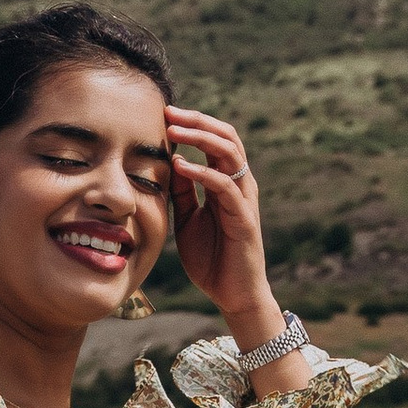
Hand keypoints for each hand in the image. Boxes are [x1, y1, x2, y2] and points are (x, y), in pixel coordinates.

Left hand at [161, 105, 278, 338]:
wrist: (232, 294)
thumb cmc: (211, 257)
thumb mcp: (188, 219)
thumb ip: (183, 192)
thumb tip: (168, 162)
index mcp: (226, 182)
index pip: (215, 140)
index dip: (193, 124)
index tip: (164, 114)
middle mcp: (239, 185)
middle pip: (226, 137)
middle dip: (197, 121)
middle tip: (168, 112)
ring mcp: (244, 200)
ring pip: (230, 154)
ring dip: (201, 138)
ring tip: (174, 131)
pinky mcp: (243, 219)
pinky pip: (226, 187)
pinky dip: (204, 173)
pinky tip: (182, 167)